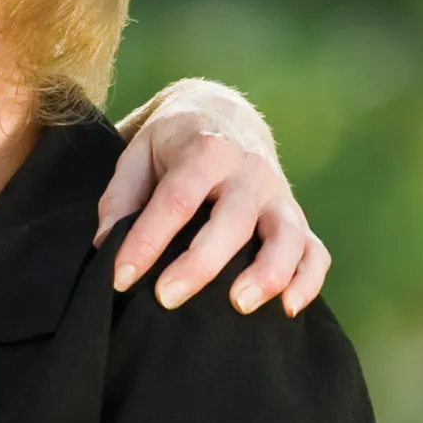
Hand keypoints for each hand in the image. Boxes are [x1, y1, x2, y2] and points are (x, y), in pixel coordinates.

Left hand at [99, 80, 330, 314]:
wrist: (223, 114)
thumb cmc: (173, 144)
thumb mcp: (138, 153)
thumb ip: (120, 198)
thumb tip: (107, 245)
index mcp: (206, 149)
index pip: (176, 199)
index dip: (147, 241)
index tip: (121, 277)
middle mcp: (250, 170)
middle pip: (232, 220)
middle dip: (200, 263)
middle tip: (166, 298)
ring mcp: (279, 195)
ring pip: (287, 236)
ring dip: (268, 272)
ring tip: (239, 305)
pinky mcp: (296, 218)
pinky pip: (315, 252)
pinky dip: (308, 281)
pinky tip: (288, 309)